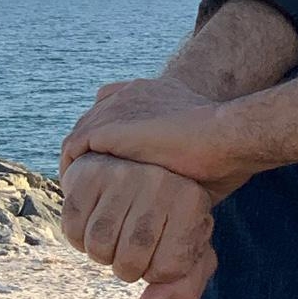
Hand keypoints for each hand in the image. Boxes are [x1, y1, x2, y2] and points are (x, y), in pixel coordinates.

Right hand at [60, 152, 219, 298]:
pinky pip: (73, 230)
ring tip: (115, 235)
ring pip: (99, 246)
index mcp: (191, 201)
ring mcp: (122, 173)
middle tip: (134, 247)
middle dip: (128, 268)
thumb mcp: (188, 255)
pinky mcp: (87, 174)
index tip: (162, 250)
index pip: (168, 270)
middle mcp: (159, 181)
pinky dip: (80, 239)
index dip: (159, 273)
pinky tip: (95, 222)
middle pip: (130, 260)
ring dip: (103, 254)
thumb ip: (183, 289)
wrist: (135, 174)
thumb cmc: (166, 224)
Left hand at [79, 102, 254, 193]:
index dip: (109, 139)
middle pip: (93, 120)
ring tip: (80, 197)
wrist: (226, 137)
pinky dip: (71, 170)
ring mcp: (118, 106)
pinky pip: (73, 147)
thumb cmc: (224, 154)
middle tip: (89, 187)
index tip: (110, 169)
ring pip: (80, 135)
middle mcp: (131, 94)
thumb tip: (181, 205)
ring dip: (77, 164)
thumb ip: (177, 169)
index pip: (115, 108)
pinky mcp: (108, 125)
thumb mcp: (199, 157)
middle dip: (90, 152)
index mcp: (154, 93)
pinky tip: (78, 195)